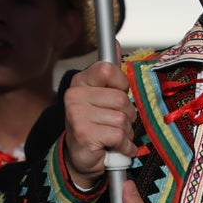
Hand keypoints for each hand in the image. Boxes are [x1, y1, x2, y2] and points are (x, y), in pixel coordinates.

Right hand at [62, 60, 137, 186]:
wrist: (82, 159)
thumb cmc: (96, 126)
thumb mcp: (103, 96)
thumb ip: (110, 73)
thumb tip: (115, 43)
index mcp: (80, 82)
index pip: (109, 69)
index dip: (122, 85)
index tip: (117, 97)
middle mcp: (74, 96)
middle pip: (121, 98)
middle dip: (127, 115)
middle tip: (116, 124)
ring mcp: (77, 115)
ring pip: (122, 118)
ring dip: (126, 132)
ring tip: (115, 137)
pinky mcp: (84, 134)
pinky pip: (119, 135)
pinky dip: (125, 146)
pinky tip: (117, 148)